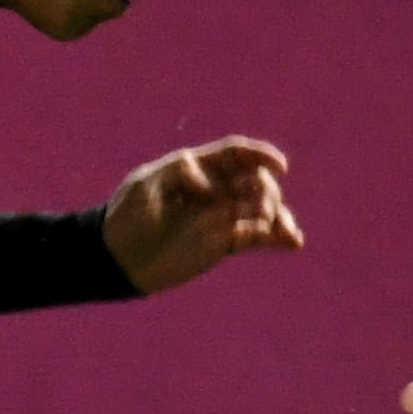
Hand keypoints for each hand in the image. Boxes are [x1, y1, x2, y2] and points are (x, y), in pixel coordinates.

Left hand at [104, 136, 303, 292]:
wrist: (119, 260)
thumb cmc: (126, 218)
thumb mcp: (144, 186)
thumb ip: (178, 172)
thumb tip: (211, 183)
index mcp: (197, 168)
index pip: (237, 154)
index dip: (261, 155)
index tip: (280, 166)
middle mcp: (215, 189)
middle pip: (256, 181)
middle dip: (267, 192)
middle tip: (260, 211)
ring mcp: (221, 216)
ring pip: (262, 210)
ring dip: (279, 215)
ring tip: (283, 230)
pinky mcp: (224, 242)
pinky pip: (258, 237)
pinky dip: (277, 237)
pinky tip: (293, 241)